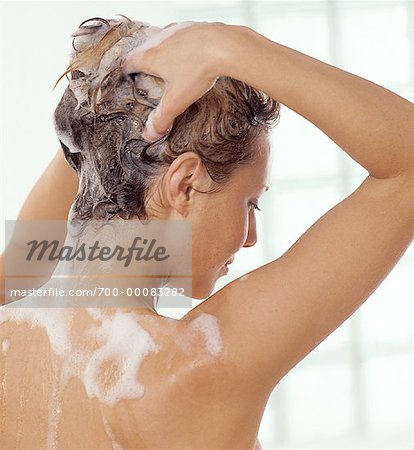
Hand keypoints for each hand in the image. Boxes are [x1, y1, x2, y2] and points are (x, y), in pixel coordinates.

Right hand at [123, 21, 226, 141]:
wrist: (224, 46)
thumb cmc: (198, 70)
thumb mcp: (177, 100)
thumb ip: (162, 118)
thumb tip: (150, 134)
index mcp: (150, 56)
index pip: (129, 62)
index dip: (127, 72)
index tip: (131, 80)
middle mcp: (159, 39)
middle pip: (144, 49)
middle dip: (144, 63)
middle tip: (150, 76)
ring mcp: (176, 30)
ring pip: (162, 40)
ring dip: (163, 52)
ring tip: (170, 67)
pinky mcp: (193, 25)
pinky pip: (181, 36)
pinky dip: (182, 46)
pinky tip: (192, 57)